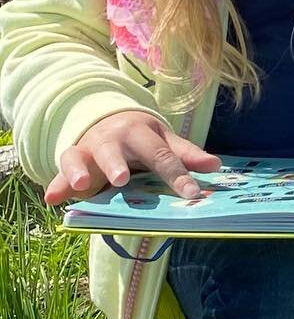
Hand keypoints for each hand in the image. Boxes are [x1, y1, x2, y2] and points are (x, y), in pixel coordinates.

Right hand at [44, 110, 220, 204]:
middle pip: (114, 151)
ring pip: (81, 157)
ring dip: (80, 170)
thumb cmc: (142, 138)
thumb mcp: (164, 141)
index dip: (177, 175)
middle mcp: (113, 139)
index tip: (192, 194)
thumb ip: (186, 155)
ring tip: (83, 185)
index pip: (161, 155)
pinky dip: (56, 184)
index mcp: (141, 133)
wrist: (107, 119)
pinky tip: (52, 199)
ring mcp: (89, 149)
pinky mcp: (72, 160)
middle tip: (121, 179)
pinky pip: (60, 171)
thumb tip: (216, 166)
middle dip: (116, 164)